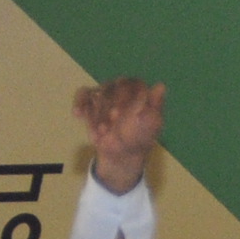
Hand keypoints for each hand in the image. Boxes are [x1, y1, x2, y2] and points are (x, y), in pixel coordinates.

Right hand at [73, 78, 166, 195]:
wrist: (120, 154)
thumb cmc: (138, 138)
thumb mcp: (150, 125)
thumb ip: (155, 105)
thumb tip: (161, 86)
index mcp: (140, 91)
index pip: (132, 84)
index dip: (124, 100)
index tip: (118, 116)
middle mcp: (123, 88)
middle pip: (112, 88)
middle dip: (108, 110)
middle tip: (109, 128)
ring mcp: (107, 93)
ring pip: (97, 94)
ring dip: (97, 115)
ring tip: (102, 133)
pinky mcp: (91, 100)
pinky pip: (83, 94)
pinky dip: (80, 104)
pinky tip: (78, 115)